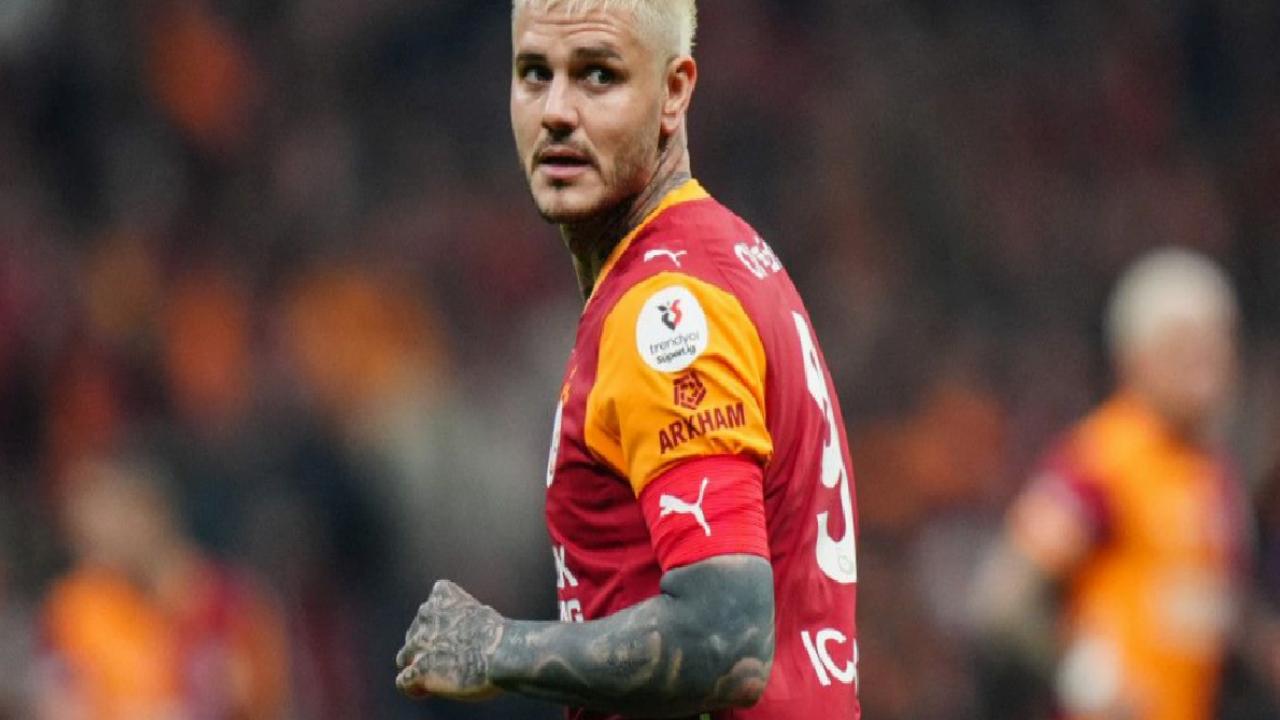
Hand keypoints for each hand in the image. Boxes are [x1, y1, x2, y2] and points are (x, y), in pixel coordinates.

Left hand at [395, 580, 506, 700]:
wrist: (500, 652)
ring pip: (404, 656)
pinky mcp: (418, 670)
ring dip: (417, 665)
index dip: (438, 623)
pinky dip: (413, 687)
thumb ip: (464, 620)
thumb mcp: (481, 614)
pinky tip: (426, 691)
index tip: (451, 634)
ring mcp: (418, 644)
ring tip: (434, 676)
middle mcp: (425, 617)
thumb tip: (465, 640)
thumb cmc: (498, 635)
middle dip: (425, 646)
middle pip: (414, 633)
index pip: (430, 606)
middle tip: (445, 659)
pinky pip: (403, 682)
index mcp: (442, 597)